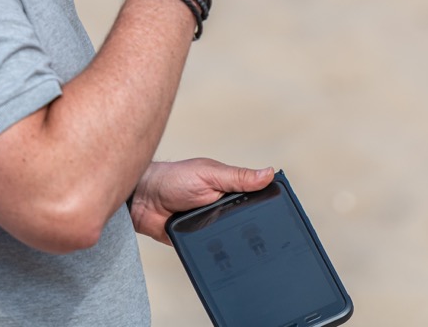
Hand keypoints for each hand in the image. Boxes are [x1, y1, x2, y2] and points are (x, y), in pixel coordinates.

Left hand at [129, 159, 274, 243]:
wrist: (143, 200)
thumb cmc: (172, 178)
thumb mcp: (209, 174)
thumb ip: (238, 177)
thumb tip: (268, 173)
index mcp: (228, 187)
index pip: (255, 197)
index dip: (267, 204)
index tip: (283, 211)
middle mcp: (222, 206)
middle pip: (246, 221)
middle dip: (253, 227)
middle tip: (266, 235)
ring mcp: (211, 224)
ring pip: (232, 238)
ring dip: (235, 240)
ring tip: (247, 246)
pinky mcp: (200, 241)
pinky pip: (215, 250)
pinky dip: (219, 252)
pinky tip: (226, 254)